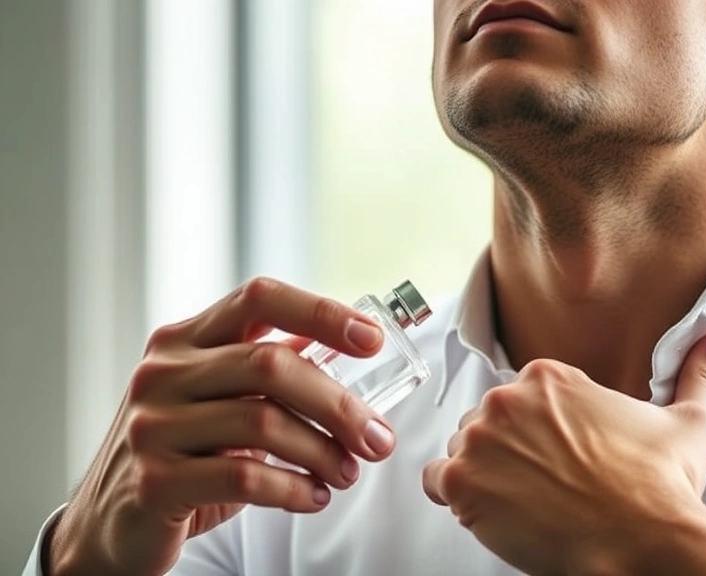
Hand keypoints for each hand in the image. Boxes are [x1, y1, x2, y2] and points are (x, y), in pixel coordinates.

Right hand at [48, 278, 397, 575]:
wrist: (110, 523)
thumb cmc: (180, 453)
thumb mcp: (214, 397)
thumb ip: (263, 368)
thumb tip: (339, 343)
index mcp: (184, 340)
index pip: (259, 299)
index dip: (321, 312)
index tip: (372, 338)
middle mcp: (163, 373)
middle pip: (271, 365)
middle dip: (338, 404)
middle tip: (377, 438)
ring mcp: (153, 425)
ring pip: (264, 423)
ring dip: (323, 452)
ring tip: (346, 472)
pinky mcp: (155, 480)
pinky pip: (245, 478)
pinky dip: (292, 489)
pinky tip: (311, 497)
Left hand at [423, 334, 705, 575]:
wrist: (642, 540)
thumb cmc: (660, 487)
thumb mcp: (690, 422)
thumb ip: (697, 376)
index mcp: (549, 378)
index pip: (519, 399)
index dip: (537, 431)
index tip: (559, 454)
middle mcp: (507, 400)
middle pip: (487, 423)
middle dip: (509, 450)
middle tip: (543, 481)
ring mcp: (480, 440)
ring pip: (463, 451)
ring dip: (484, 473)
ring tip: (524, 499)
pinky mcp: (462, 482)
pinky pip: (437, 482)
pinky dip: (457, 496)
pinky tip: (494, 509)